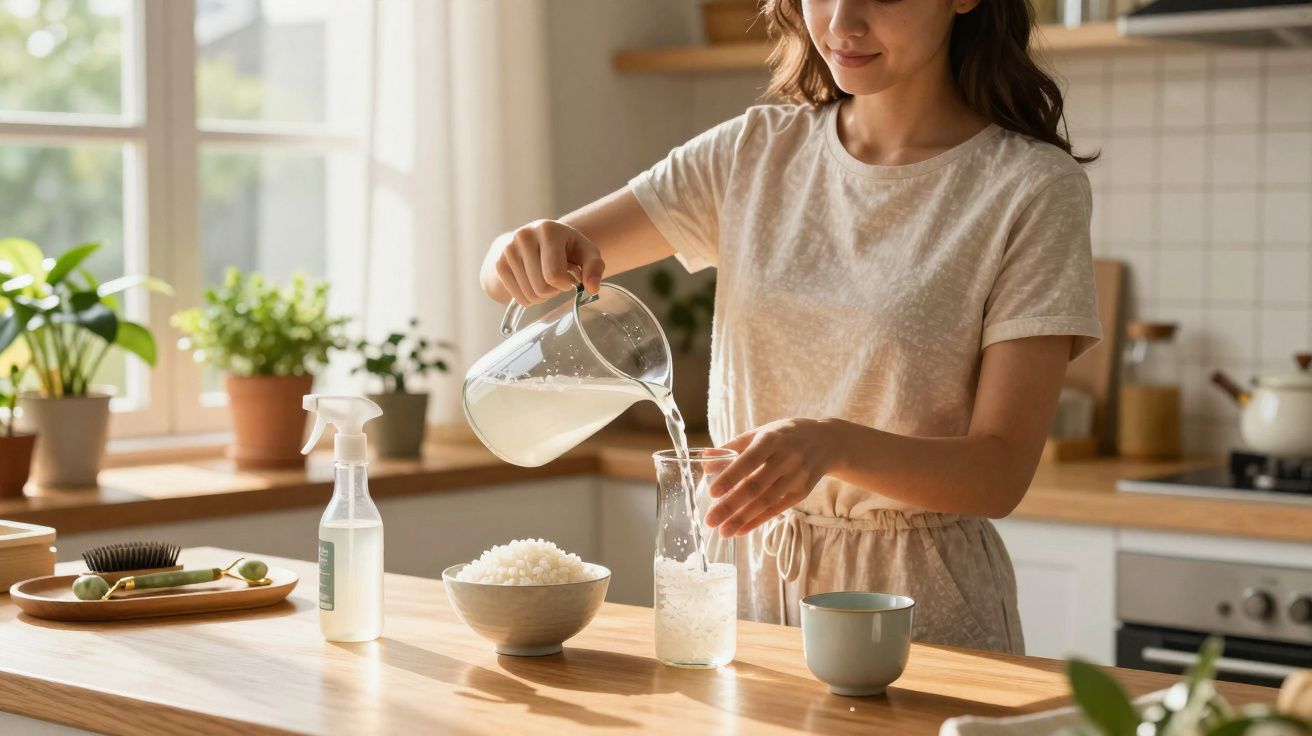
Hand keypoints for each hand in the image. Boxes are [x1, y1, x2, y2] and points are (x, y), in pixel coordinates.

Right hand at [492, 219, 605, 306]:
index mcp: (548, 230)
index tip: (570, 278)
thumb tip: (592, 288)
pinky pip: (519, 298)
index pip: (554, 275)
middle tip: (557, 279)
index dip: (566, 284)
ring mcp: (508, 250)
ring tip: (546, 279)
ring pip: (530, 296)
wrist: (536, 239)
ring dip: (543, 296)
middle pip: (541, 288)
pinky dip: (531, 298)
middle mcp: (524, 237)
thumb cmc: (566, 247)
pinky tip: (534, 283)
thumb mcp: (586, 252)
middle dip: (554, 291)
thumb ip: (595, 268)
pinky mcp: (499, 264)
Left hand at [704, 418, 838, 536]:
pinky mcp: (802, 492)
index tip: (712, 493)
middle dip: (731, 505)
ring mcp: (796, 476)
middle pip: (756, 486)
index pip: (749, 460)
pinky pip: (777, 509)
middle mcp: (786, 458)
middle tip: (710, 520)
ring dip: (743, 518)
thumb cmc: (784, 435)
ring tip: (723, 531)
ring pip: (766, 501)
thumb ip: (732, 447)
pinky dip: (757, 521)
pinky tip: (740, 530)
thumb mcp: (760, 433)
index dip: (731, 477)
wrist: (826, 441)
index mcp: (771, 439)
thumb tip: (705, 462)